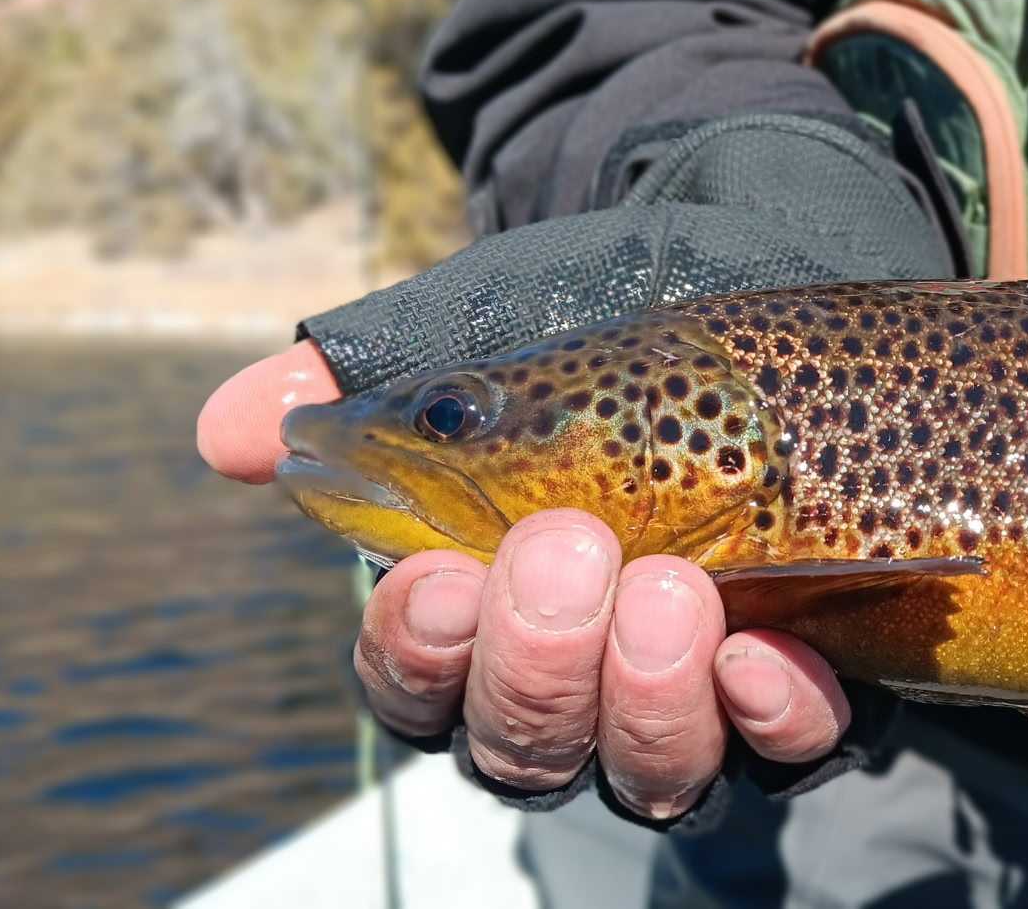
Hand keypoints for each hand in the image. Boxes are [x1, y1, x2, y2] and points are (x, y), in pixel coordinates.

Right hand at [198, 345, 851, 818]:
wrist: (756, 258)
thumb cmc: (590, 315)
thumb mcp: (474, 328)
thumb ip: (358, 378)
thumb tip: (233, 433)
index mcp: (474, 617)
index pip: (417, 683)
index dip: (420, 651)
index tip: (439, 578)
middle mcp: (573, 683)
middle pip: (522, 745)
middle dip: (539, 663)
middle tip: (570, 555)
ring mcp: (685, 697)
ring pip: (645, 769)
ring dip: (651, 697)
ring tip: (671, 593)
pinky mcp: (795, 687)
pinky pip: (788, 746)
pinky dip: (772, 713)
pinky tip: (762, 653)